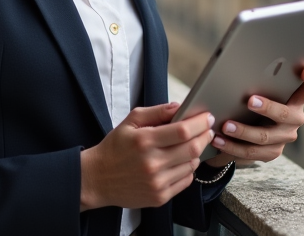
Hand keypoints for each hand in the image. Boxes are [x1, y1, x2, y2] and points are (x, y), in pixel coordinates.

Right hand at [80, 102, 215, 210]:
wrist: (97, 179)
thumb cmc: (114, 148)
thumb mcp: (130, 122)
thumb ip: (156, 112)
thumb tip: (179, 106)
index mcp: (145, 141)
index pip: (183, 131)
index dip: (200, 123)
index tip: (207, 117)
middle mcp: (152, 163)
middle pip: (192, 149)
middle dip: (204, 136)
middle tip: (207, 129)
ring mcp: (157, 183)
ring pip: (191, 165)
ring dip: (196, 153)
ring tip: (191, 145)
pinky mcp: (159, 197)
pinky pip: (185, 181)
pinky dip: (188, 169)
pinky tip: (181, 162)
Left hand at [208, 66, 303, 163]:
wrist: (245, 129)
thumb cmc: (252, 99)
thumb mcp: (258, 88)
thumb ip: (257, 81)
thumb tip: (236, 70)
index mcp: (296, 97)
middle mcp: (295, 118)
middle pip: (286, 114)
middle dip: (268, 107)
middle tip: (250, 101)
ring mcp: (285, 136)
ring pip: (265, 136)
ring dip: (243, 131)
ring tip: (225, 126)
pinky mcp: (272, 152)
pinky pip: (252, 152)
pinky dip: (232, 146)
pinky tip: (218, 140)